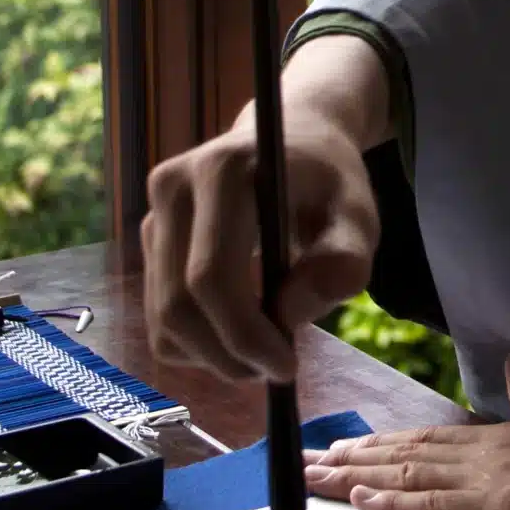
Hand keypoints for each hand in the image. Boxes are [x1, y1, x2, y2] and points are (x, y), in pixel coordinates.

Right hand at [142, 36, 386, 383]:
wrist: (293, 141)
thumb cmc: (329, 183)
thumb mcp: (359, 216)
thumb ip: (343, 262)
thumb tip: (290, 316)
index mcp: (222, 170)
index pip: (212, 277)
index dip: (244, 335)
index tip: (288, 367)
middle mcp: (172, 187)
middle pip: (178, 305)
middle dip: (227, 355)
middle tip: (278, 369)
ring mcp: (153, 213)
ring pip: (163, 320)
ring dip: (213, 356)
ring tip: (266, 348)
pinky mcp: (150, 239)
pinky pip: (159, 318)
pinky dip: (198, 344)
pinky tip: (240, 328)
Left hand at [304, 353, 509, 509]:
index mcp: (509, 433)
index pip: (429, 436)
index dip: (380, 441)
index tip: (339, 442)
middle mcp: (493, 451)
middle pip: (405, 454)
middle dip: (348, 460)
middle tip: (296, 463)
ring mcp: (498, 481)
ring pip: (410, 477)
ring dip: (355, 480)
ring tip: (309, 481)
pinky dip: (397, 508)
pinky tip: (361, 506)